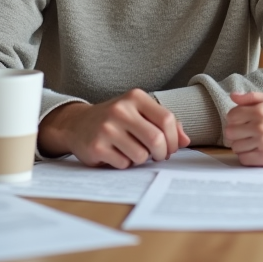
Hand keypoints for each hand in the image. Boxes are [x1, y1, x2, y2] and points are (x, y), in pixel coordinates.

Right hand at [38, 88, 189, 166]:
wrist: (77, 124)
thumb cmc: (116, 120)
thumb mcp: (140, 113)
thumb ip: (164, 123)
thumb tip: (185, 141)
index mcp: (135, 97)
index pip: (167, 119)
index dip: (174, 139)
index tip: (171, 147)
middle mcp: (121, 109)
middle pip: (156, 139)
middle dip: (162, 153)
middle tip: (158, 156)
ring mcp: (107, 128)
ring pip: (141, 155)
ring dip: (141, 160)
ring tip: (132, 152)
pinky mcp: (97, 146)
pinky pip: (124, 164)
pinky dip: (125, 164)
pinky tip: (117, 155)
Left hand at [224, 92, 262, 166]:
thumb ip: (253, 97)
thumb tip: (232, 96)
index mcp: (261, 110)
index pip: (231, 115)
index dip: (234, 117)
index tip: (242, 120)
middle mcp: (260, 127)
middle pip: (230, 131)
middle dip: (236, 131)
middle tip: (246, 131)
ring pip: (235, 146)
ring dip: (241, 144)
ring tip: (252, 141)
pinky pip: (244, 159)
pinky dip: (246, 156)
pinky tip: (256, 150)